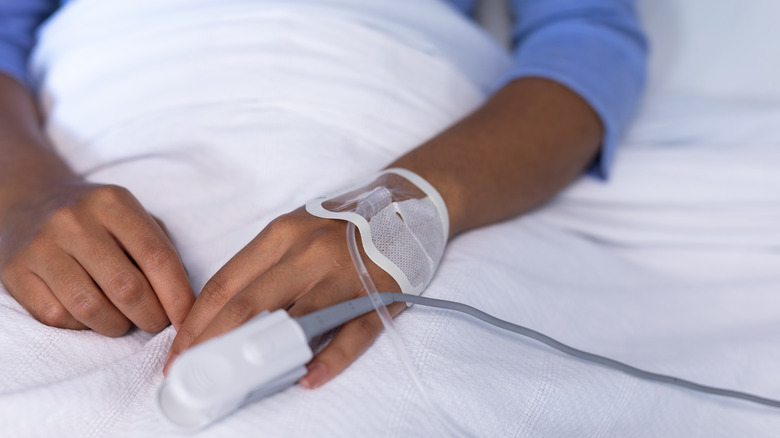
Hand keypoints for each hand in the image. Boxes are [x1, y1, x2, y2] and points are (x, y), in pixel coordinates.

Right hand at [0, 181, 194, 336]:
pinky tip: (88, 315)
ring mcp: (41, 245)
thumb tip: (184, 301)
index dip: (177, 296)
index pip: (157, 257)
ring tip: (124, 321)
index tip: (187, 320)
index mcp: (113, 202)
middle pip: (127, 287)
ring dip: (116, 326)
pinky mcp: (15, 271)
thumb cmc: (97, 219)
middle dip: (151, 317)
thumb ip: (161, 250)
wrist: (30, 200)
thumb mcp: (133, 217)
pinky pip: (57, 316)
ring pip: (90, 307)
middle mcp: (74, 220)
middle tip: (156, 324)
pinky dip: (80, 326)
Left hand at [164, 207, 404, 388]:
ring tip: (233, 385)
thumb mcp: (297, 230)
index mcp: (283, 235)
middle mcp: (309, 252)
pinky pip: (353, 333)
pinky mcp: (378, 296)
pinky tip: (309, 379)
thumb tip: (222, 316)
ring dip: (260, 358)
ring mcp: (344, 275)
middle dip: (211, 346)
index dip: (196, 323)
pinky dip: (331, 359)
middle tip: (192, 377)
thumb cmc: (342, 225)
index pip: (226, 284)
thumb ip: (264, 267)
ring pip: (294, 321)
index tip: (177, 353)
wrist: (409, 205)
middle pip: (248, 305)